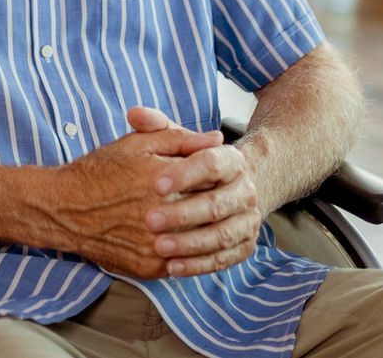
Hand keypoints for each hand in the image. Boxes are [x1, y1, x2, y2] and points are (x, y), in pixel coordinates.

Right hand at [44, 111, 222, 279]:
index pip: (213, 179)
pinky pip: (183, 262)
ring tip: (198, 217)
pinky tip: (182, 237)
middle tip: (213, 197)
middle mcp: (163, 216)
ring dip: (205, 229)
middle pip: (210, 211)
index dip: (218, 175)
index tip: (217, 175)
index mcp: (164, 181)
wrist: (64, 209)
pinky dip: (187, 250)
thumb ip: (179, 138)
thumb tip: (217, 138)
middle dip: (214, 202)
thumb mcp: (137, 144)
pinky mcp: (150, 268)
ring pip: (201, 240)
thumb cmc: (100, 171)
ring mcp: (158, 246)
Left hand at [129, 107, 263, 277]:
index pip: (211, 163)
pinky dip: (199, 265)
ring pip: (222, 235)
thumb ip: (156, 127)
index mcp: (232, 161)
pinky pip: (224, 259)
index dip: (185, 173)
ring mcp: (248, 220)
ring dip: (190, 244)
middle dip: (183, 213)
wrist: (227, 190)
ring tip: (158, 247)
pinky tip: (173, 267)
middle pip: (217, 203)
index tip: (156, 184)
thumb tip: (134, 114)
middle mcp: (246, 191)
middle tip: (149, 219)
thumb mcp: (176, 141)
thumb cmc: (191, 164)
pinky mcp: (245, 246)